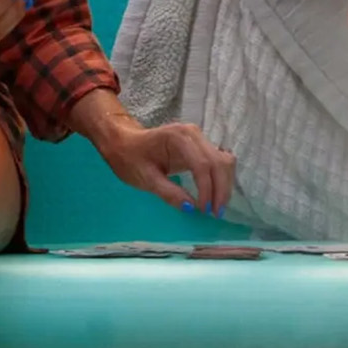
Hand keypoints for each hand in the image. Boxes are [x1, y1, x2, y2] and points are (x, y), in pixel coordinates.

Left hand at [83, 106, 236, 215]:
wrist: (123, 143)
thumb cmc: (130, 159)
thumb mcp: (145, 179)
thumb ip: (169, 193)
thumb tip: (192, 208)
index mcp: (178, 138)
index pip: (202, 164)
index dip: (207, 189)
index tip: (204, 210)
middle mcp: (193, 133)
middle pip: (218, 162)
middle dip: (221, 189)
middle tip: (216, 213)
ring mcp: (199, 137)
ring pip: (223, 161)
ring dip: (224, 185)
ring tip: (217, 207)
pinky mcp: (201, 145)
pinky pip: (219, 161)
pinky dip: (221, 178)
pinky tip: (216, 195)